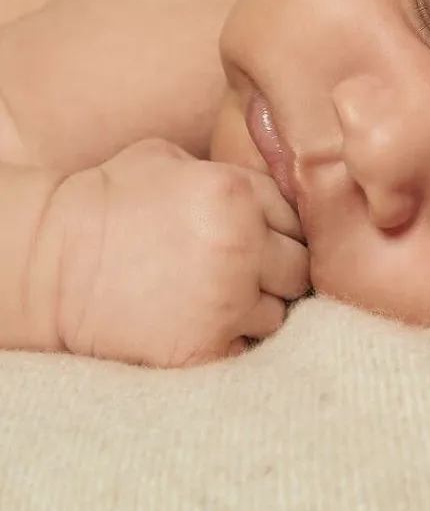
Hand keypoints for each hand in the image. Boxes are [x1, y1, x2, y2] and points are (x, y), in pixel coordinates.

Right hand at [44, 138, 308, 366]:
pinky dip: (233, 342)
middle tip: (246, 275)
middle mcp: (243, 246)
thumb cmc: (106, 201)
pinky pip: (248, 350)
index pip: (299, 220)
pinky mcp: (205, 346)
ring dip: (257, 310)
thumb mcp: (169, 160)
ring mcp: (228, 300)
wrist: (49, 263)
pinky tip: (206, 326)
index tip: (261, 241)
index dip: (281, 232)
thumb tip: (271, 189)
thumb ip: (230, 172)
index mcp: (238, 194)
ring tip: (218, 301)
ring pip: (279, 314)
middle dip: (279, 272)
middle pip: (300, 269)